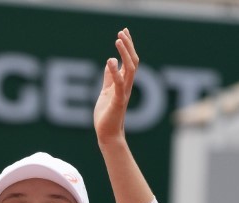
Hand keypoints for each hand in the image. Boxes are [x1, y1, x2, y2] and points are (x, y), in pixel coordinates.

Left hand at [93, 29, 138, 144]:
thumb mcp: (106, 92)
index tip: (123, 32)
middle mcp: (127, 86)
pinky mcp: (117, 101)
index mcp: (123, 83)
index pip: (129, 61)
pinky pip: (119, 84)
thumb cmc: (106, 116)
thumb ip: (109, 78)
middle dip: (128, 46)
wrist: (107, 135)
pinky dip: (115, 72)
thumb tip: (110, 62)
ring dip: (125, 53)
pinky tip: (110, 61)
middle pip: (132, 61)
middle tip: (122, 32)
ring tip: (118, 40)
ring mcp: (123, 93)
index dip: (127, 46)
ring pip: (130, 69)